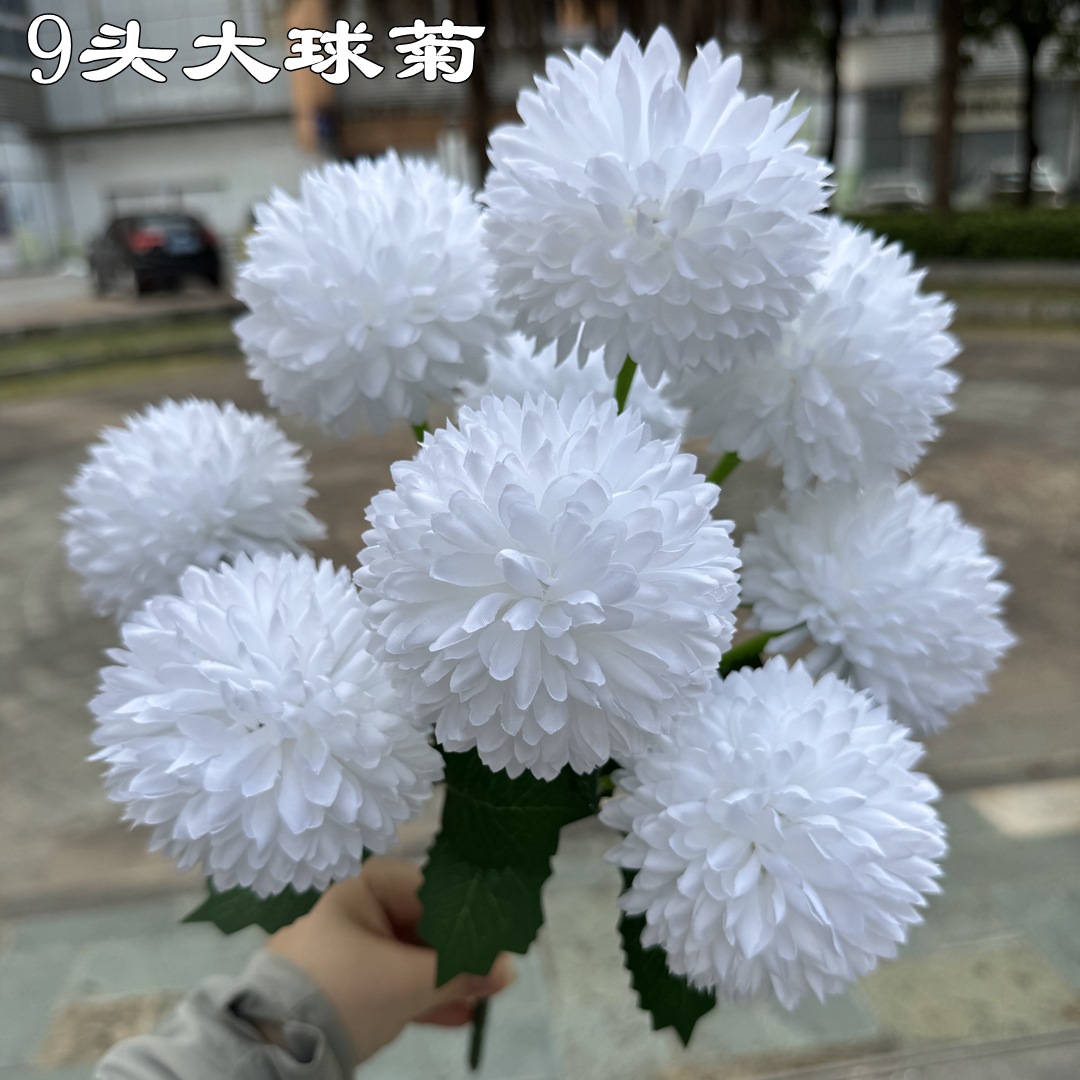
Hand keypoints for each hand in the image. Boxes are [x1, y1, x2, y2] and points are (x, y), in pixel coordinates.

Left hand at [266, 858, 513, 1063]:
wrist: (275, 1049)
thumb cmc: (349, 992)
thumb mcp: (413, 982)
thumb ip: (463, 973)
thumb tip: (507, 969)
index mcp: (362, 892)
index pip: (427, 887)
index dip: (464, 911)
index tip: (493, 934)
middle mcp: (351, 914)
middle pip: (419, 926)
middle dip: (458, 955)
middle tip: (491, 975)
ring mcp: (341, 954)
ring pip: (405, 960)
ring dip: (443, 981)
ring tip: (479, 1002)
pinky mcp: (336, 990)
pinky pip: (387, 984)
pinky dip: (419, 997)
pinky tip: (455, 1015)